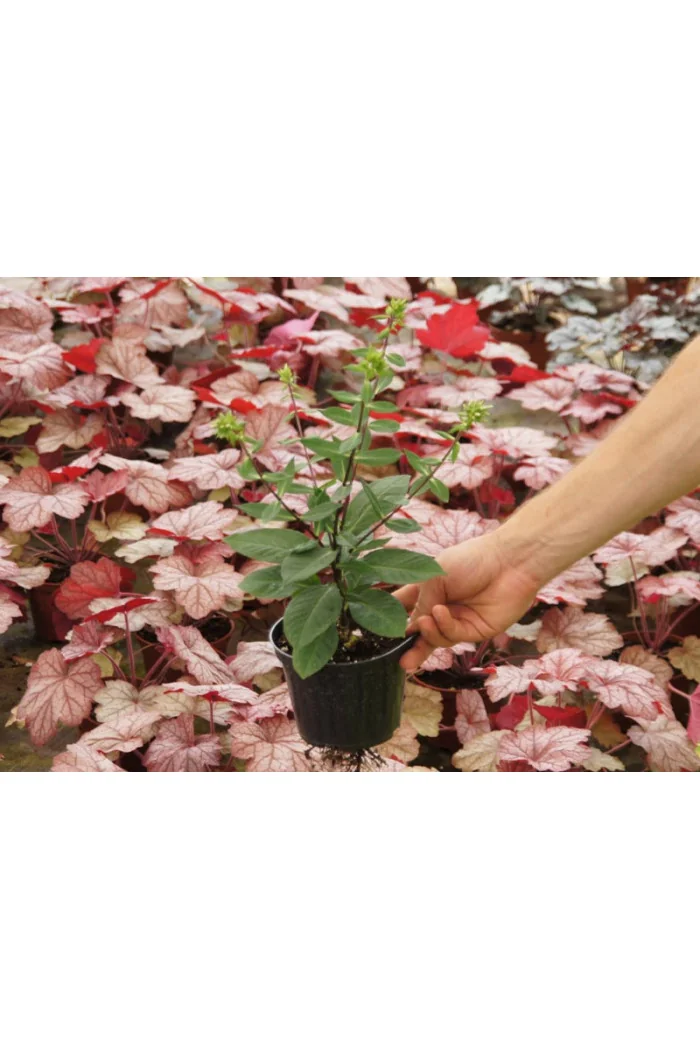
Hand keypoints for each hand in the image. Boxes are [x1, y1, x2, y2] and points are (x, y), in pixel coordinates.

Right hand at [396, 532, 543, 670]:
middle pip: (419, 629)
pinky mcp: (475, 632)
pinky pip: (453, 635)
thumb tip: (411, 628)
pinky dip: (444, 626)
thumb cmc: (471, 560)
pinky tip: (441, 613)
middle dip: (406, 643)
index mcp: (429, 588)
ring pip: (435, 638)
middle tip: (393, 655)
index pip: (404, 604)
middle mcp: (442, 606)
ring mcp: (458, 620)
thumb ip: (420, 603)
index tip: (376, 629)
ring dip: (426, 632)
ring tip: (424, 622)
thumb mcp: (435, 577)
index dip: (390, 615)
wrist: (509, 563)